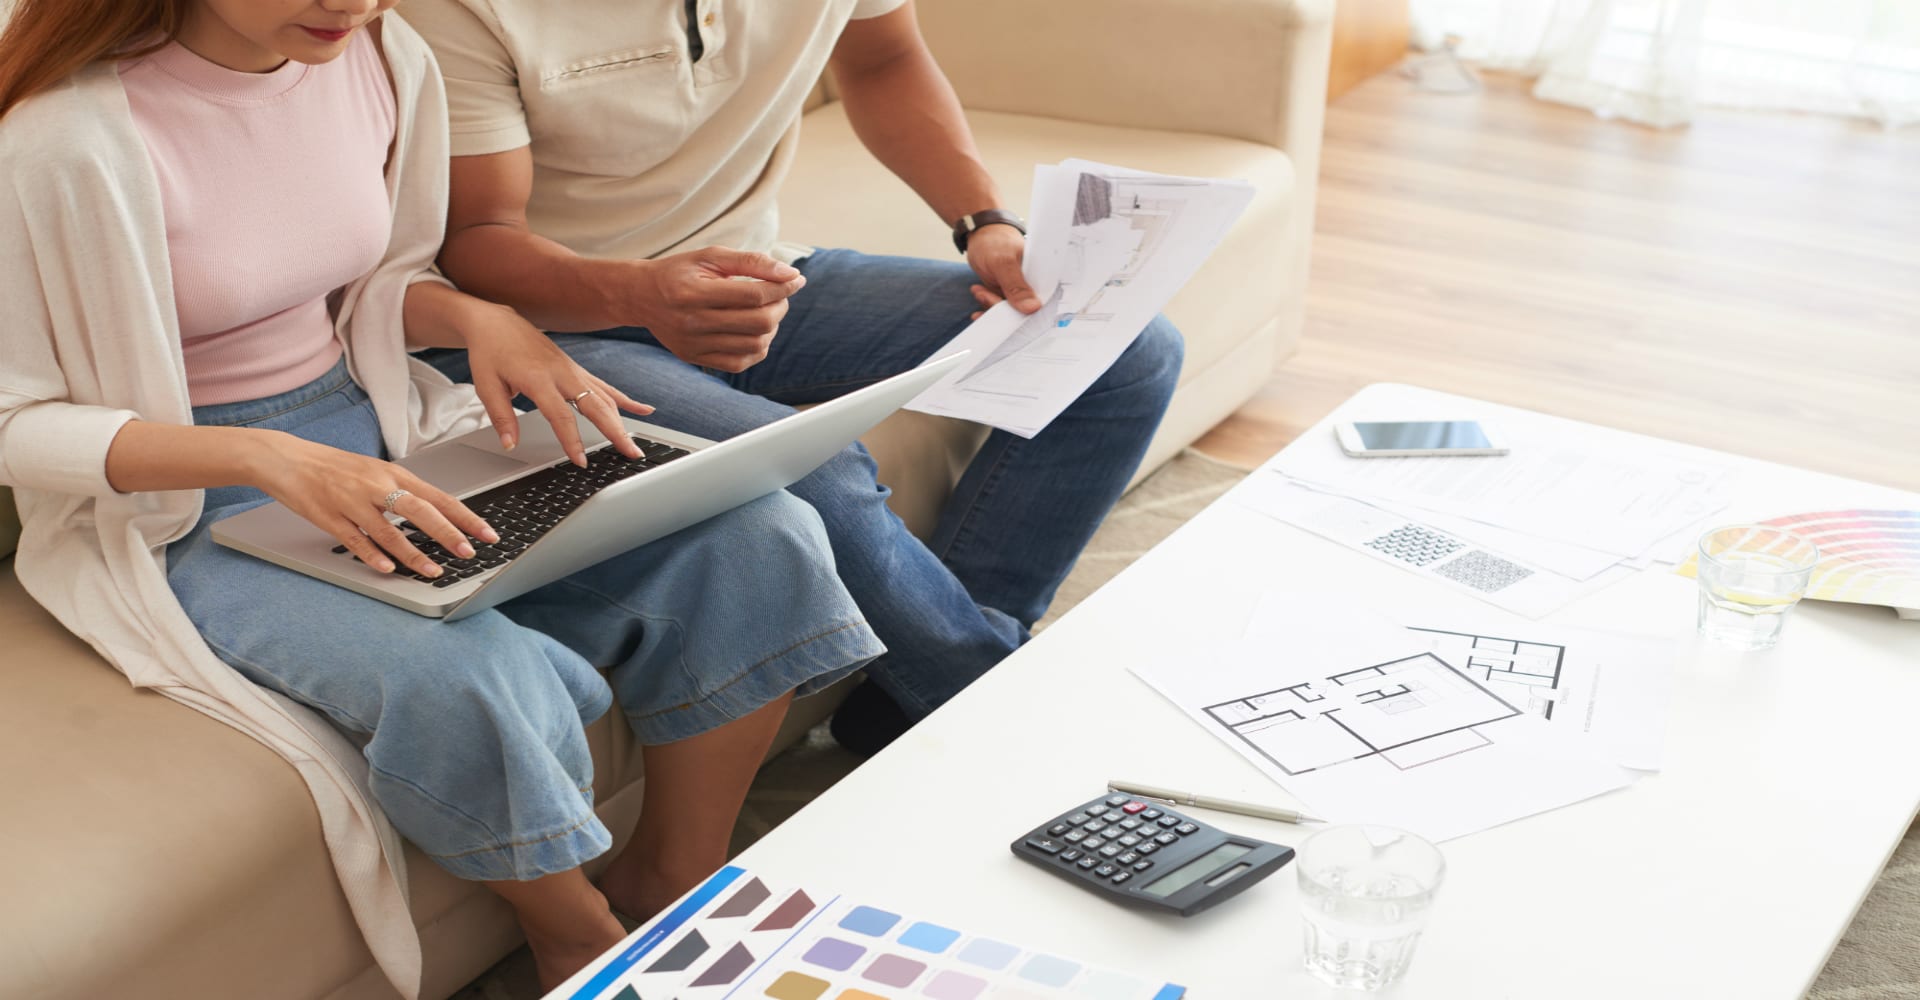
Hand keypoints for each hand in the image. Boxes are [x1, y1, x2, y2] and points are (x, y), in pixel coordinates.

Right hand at [251, 434, 498, 578]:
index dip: (466, 517)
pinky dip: (372, 555)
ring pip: (389, 530)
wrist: (287, 458)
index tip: (488, 534)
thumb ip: (405, 493)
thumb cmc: (336, 468)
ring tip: (433, 571)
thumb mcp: (377, 473)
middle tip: (469, 553)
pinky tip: (387, 568)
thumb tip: (440, 514)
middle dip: (448, 533)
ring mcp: (353, 502)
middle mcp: (377, 486)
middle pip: (420, 510)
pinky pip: (355, 539)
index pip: (439, 497)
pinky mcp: (329, 517)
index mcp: (394, 474)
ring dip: (413, 553)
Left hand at [458, 301, 655, 466]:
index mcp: (538, 379)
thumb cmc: (490, 353)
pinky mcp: (577, 369)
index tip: (581, 461)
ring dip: (623, 422)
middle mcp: (562, 373)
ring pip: (605, 398)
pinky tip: (645, 410)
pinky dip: (626, 400)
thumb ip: (501, 417)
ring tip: (635, 445)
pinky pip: (606, 386)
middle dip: (615, 432)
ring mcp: (573, 370)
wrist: (497, 323)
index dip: (573, 441)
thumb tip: (510, 444)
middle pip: (596, 406)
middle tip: (630, 454)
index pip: (561, 416)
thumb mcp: (486, 386)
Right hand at [626, 247, 806, 371]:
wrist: (642, 297)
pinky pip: (740, 363)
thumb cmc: (680, 272)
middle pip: (758, 323)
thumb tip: (790, 273)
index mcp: (693, 293)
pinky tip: (755, 332)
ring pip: (754, 346)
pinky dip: (757, 348)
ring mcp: (693, 345)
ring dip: (772, 328)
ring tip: (767, 312)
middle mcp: (692, 322)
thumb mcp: (711, 257)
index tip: (795, 279)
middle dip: (780, 306)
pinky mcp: (695, 358)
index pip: (753, 295)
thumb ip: (751, 262)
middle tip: (781, 295)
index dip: (782, 287)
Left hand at [963, 223, 1041, 318]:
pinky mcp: (1008, 293)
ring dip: (992, 305)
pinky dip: (988, 304)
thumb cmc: (994, 241)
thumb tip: (1033, 308)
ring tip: (980, 291)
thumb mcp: (1003, 262)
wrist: (980, 236)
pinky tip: (979, 292)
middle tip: (986, 297)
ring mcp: (1021, 290)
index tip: (1011, 318)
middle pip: (1025, 311)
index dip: (1030, 314)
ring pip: (1010, 311)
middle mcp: (1034, 285)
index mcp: (1042, 275)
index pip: (1043, 302)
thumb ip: (1016, 286)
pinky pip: (1000, 306)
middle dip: (1004, 311)